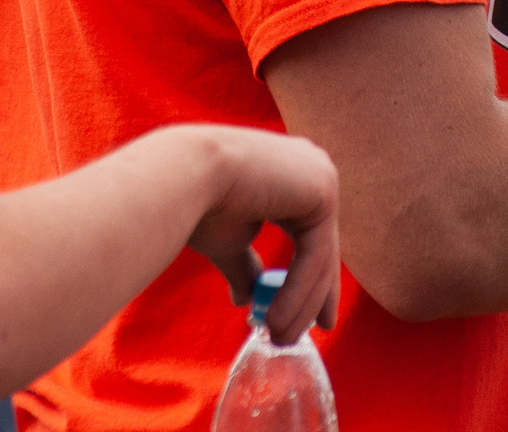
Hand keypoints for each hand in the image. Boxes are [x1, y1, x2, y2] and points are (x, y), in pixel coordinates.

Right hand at [166, 126, 341, 345]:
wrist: (184, 175)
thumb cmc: (198, 202)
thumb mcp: (231, 242)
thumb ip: (247, 267)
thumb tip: (246, 300)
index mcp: (294, 173)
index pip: (312, 236)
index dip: (312, 282)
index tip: (312, 321)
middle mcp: (314, 168)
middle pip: (322, 247)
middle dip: (313, 299)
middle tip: (298, 337)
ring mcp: (321, 176)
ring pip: (320, 258)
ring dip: (300, 307)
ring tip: (279, 339)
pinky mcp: (322, 191)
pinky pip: (316, 256)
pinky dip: (298, 294)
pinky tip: (277, 321)